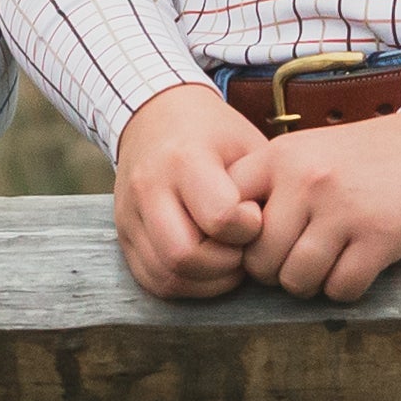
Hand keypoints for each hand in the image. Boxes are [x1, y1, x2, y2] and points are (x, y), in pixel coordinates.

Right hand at [113, 85, 273, 300]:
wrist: (155, 116)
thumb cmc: (212, 133)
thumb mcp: (246, 143)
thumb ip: (262, 189)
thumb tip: (277, 238)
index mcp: (184, 159)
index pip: (220, 218)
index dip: (249, 230)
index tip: (255, 218)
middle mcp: (149, 188)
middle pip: (184, 256)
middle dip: (225, 265)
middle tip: (243, 249)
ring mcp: (130, 214)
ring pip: (166, 276)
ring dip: (206, 281)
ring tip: (227, 261)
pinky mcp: (123, 234)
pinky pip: (151, 279)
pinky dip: (184, 285)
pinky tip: (205, 268)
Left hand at [240, 113, 400, 302]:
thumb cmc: (358, 160)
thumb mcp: (302, 152)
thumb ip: (263, 188)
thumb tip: (225, 245)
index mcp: (278, 157)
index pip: (225, 218)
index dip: (237, 244)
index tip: (258, 245)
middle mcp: (305, 180)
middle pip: (259, 262)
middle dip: (275, 273)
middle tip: (297, 260)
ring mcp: (342, 209)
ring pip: (296, 281)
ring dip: (310, 285)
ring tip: (326, 263)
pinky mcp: (379, 237)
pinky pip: (340, 289)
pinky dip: (344, 289)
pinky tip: (355, 266)